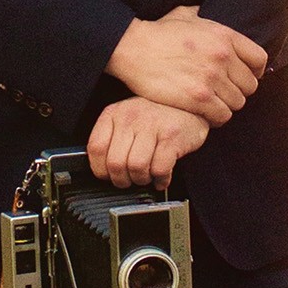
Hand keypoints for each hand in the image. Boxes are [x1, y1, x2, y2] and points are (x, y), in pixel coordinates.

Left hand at [86, 97, 209, 188]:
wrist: (191, 107)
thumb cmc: (157, 118)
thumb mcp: (128, 120)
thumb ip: (113, 139)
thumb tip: (102, 169)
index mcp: (114, 113)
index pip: (96, 148)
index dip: (100, 169)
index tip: (108, 176)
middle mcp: (131, 116)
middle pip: (115, 163)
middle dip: (122, 180)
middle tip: (130, 180)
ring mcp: (152, 125)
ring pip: (136, 168)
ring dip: (142, 180)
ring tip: (147, 176)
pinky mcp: (171, 136)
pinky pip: (159, 169)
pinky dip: (160, 179)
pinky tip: (161, 177)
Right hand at [106, 6, 267, 124]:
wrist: (133, 48)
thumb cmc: (157, 32)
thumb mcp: (186, 15)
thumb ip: (204, 16)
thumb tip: (209, 11)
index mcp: (224, 36)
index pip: (259, 59)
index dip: (255, 71)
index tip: (245, 76)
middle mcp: (223, 57)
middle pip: (250, 85)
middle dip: (239, 90)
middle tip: (224, 93)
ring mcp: (211, 78)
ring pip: (237, 103)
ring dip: (226, 105)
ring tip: (213, 104)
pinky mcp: (198, 98)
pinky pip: (222, 115)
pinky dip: (216, 118)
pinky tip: (205, 113)